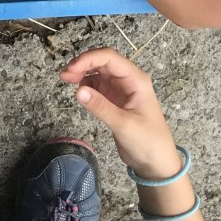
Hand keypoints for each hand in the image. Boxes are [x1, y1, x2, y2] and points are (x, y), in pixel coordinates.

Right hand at [59, 48, 178, 176]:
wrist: (156, 162)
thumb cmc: (147, 141)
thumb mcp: (124, 124)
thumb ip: (101, 107)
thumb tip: (78, 91)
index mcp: (136, 79)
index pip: (110, 58)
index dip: (88, 59)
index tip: (71, 69)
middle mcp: (128, 80)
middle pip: (103, 62)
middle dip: (83, 64)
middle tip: (64, 75)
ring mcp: (121, 89)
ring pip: (99, 72)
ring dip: (83, 73)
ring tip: (66, 80)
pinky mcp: (115, 100)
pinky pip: (98, 86)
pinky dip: (87, 85)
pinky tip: (79, 92)